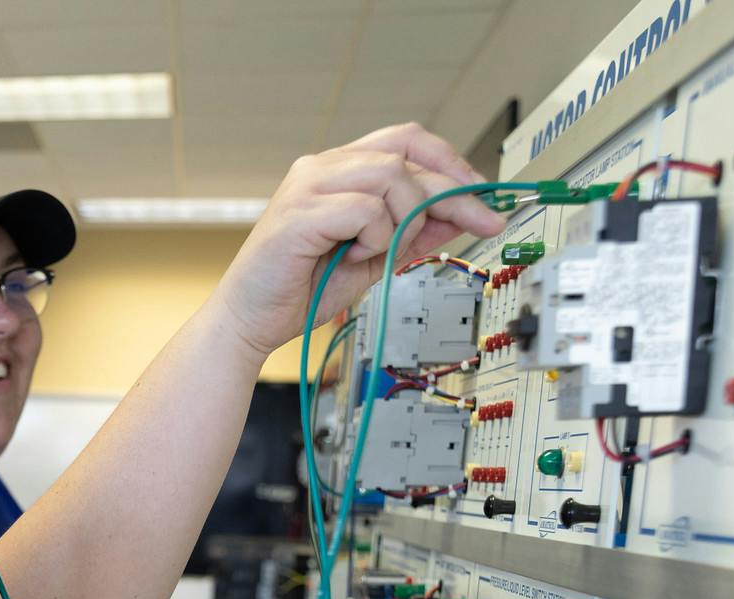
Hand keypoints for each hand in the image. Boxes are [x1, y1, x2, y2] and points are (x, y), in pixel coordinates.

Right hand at [214, 125, 510, 360]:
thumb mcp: (374, 258)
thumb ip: (412, 232)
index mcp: (337, 170)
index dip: (451, 162)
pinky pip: (367, 211)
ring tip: (377, 252)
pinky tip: (353, 256)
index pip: (407, 141)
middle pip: (407, 155)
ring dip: (403, 221)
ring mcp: (307, 186)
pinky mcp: (299, 213)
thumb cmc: (299, 290)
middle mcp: (321, 168)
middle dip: (454, 191)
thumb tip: (461, 215)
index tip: (483, 194)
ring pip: (392, 177)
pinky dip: (375, 238)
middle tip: (484, 222)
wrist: (249, 322)